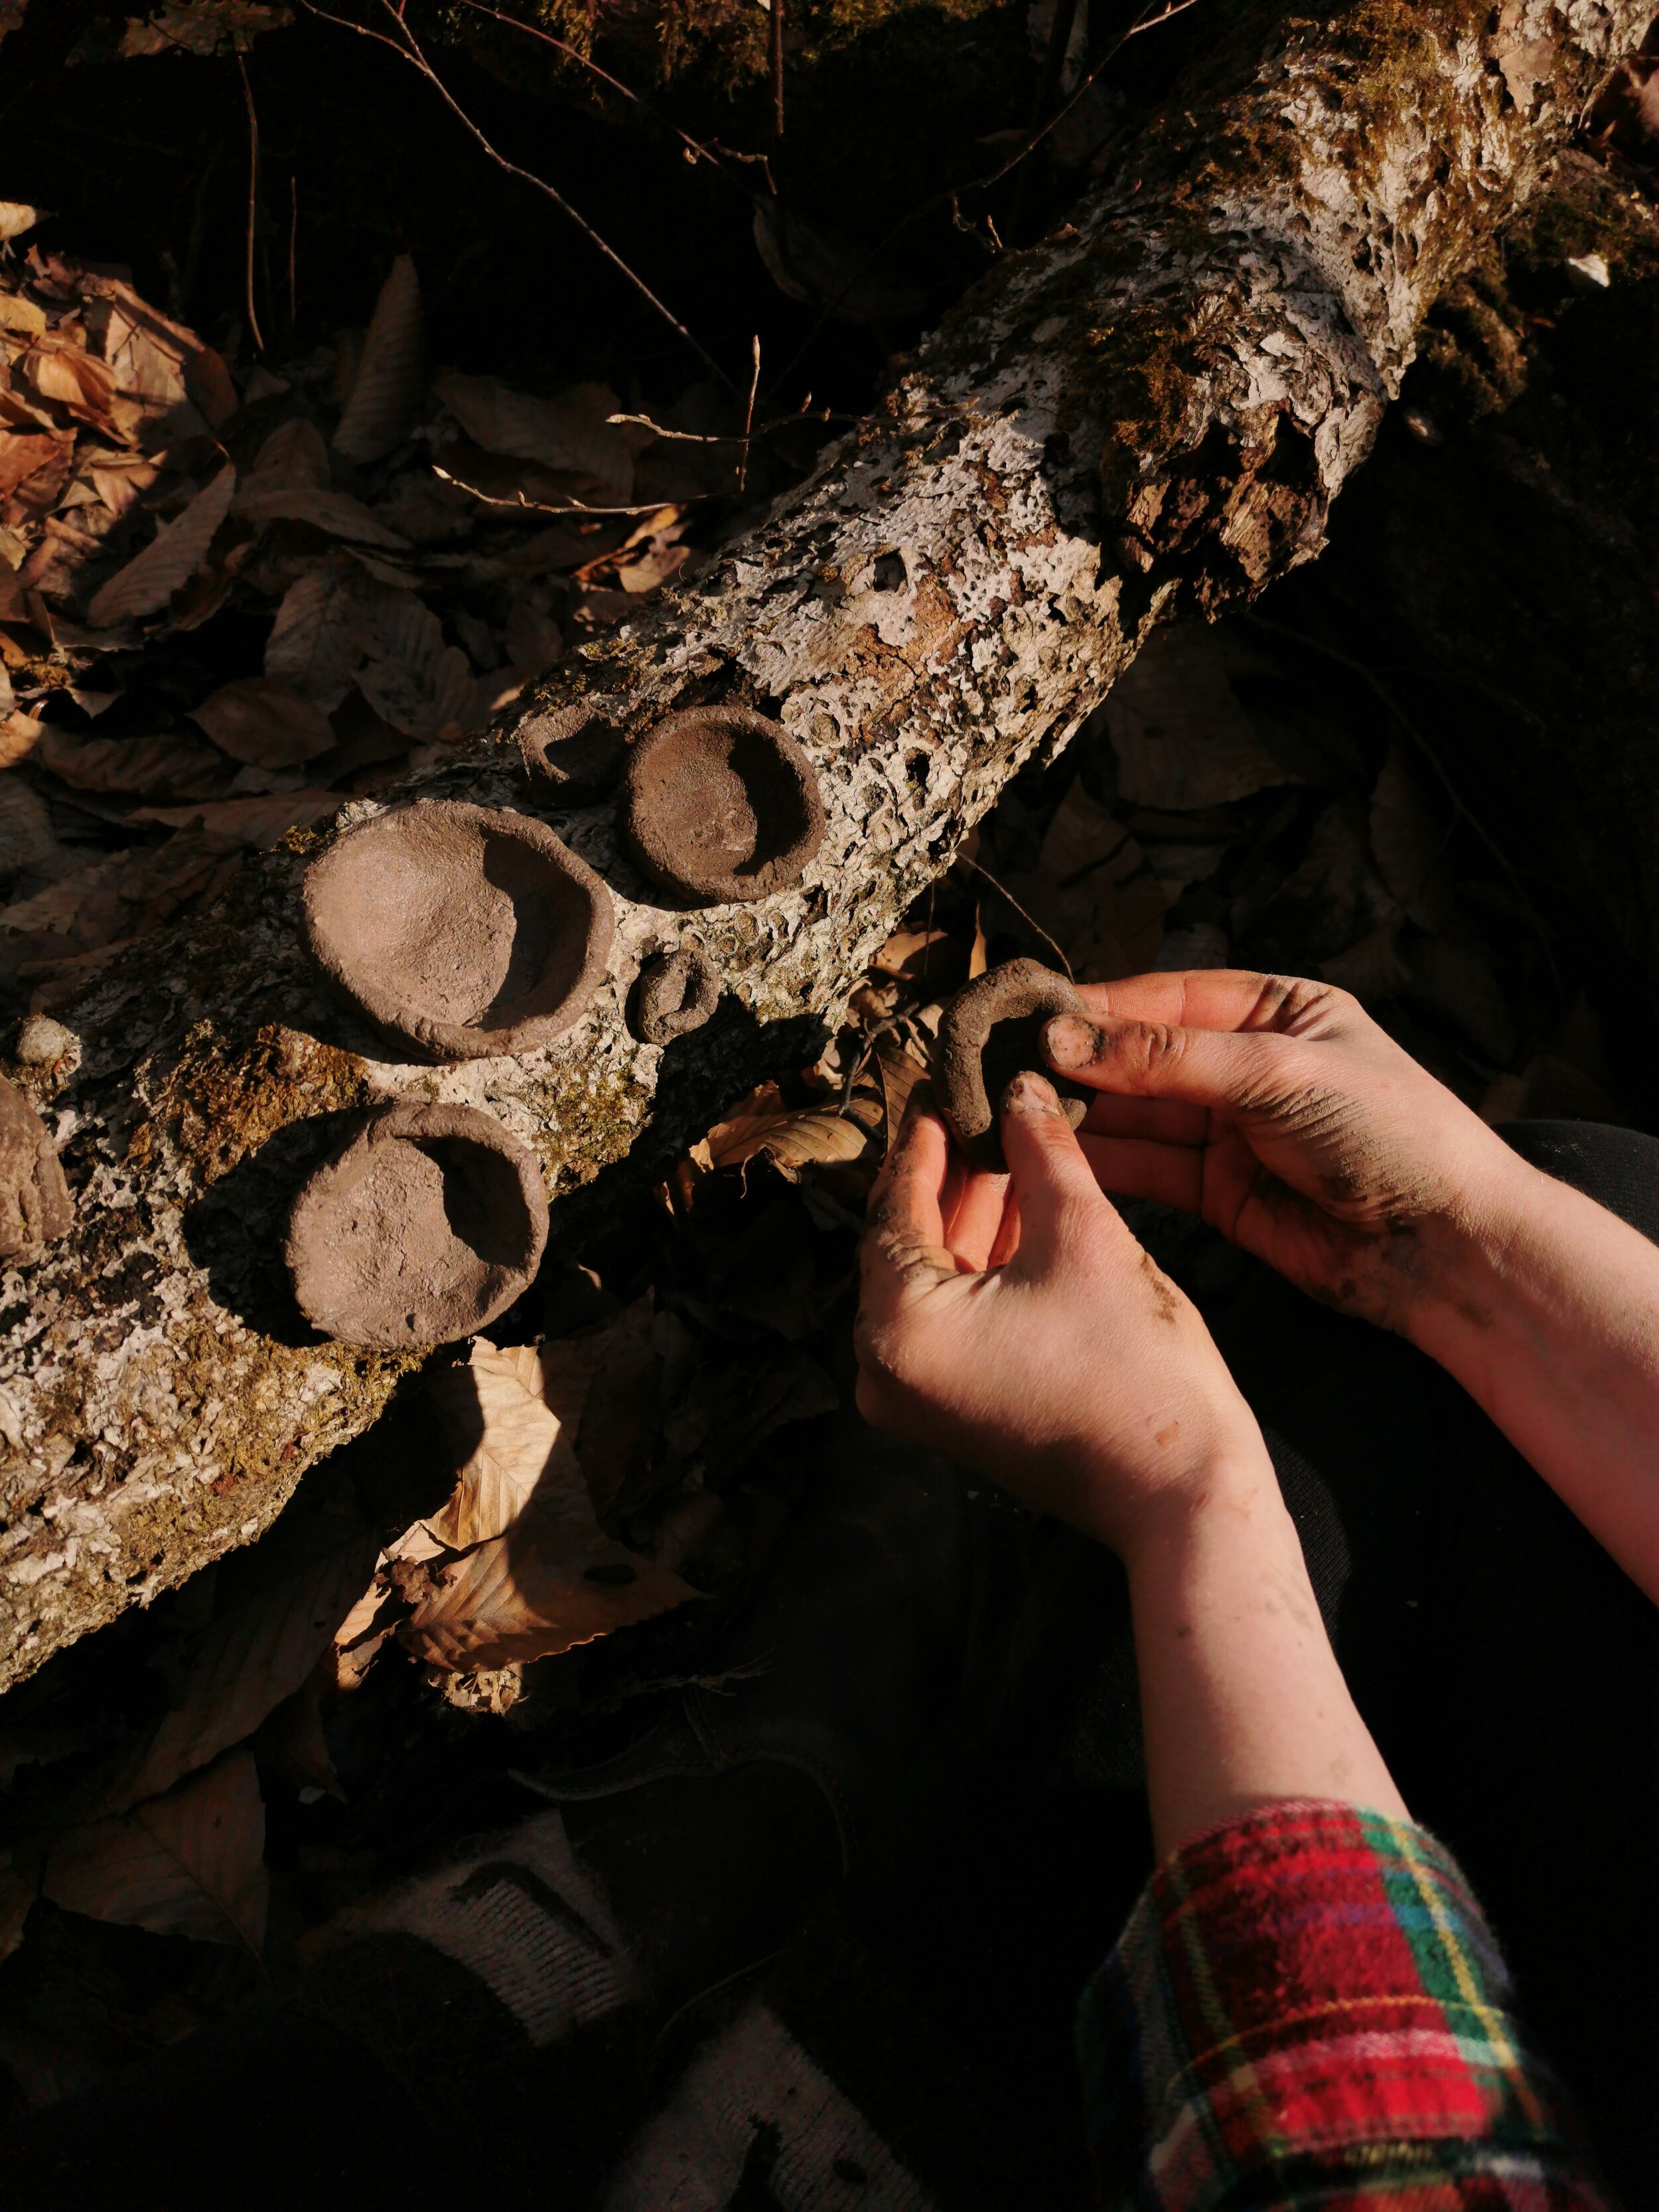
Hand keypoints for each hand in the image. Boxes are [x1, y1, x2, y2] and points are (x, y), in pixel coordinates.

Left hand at [856, 1067, 1408, 1843]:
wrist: (1181, 1493)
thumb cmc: (1134, 1371)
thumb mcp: (1086, 1237)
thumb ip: (1041, 1153)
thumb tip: (1021, 1089)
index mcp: (898, 1325)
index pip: (894, 1205)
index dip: (928, 1138)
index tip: (947, 1086)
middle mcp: (885, 1368)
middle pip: (905, 1244)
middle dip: (954, 1176)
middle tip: (988, 1108)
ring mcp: (916, 1399)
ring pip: (931, 1281)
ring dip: (973, 1219)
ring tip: (1016, 1150)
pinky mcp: (952, 1414)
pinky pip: (950, 1321)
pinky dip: (981, 1270)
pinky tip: (1024, 1214)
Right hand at [1042, 969, 1527, 1336]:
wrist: (1446, 1246)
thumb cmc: (1388, 1135)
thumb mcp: (1277, 1074)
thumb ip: (1168, 1060)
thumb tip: (1066, 1039)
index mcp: (1277, 1010)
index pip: (1167, 998)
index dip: (1099, 1009)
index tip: (1031, 1018)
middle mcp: (1247, 1066)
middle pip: (1142, 1058)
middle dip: (1077, 1064)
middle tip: (1000, 1066)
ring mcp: (1230, 1132)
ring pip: (1135, 1116)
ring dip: (1078, 1115)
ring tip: (1007, 1110)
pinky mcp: (1218, 1194)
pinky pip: (1146, 1170)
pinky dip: (1099, 1163)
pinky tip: (1047, 1154)